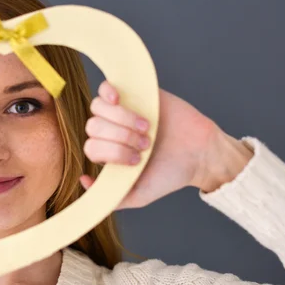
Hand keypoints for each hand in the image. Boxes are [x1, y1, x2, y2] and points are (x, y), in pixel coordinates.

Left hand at [81, 81, 223, 209]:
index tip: (137, 159)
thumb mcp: (138, 195)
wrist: (200, 153)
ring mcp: (120, 111)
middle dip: (120, 137)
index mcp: (109, 152)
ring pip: (98, 108)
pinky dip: (108, 92)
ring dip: (121, 119)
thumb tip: (84, 181)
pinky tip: (119, 100)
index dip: (111, 152)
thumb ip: (112, 197)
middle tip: (146, 144)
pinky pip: (105, 87)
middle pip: (93, 126)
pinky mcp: (133, 93)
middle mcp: (111, 131)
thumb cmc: (170, 174)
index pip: (91, 147)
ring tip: (146, 128)